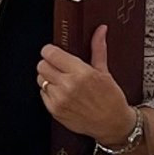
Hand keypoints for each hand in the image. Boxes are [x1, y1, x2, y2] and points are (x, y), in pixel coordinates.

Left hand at [37, 27, 135, 149]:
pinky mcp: (55, 111)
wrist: (112, 124)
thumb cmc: (111, 99)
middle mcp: (68, 86)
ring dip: (48, 78)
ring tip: (63, 82)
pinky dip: (50, 92)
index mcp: (81, 73)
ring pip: (41, 80)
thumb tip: (100, 30)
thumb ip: (98, 49)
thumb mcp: (105, 71)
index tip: (53, 52)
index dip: (50, 51)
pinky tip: (63, 94)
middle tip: (59, 67)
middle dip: (48, 63)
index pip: (51, 53)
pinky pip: (43, 94)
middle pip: (42, 65)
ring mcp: (60, 100)